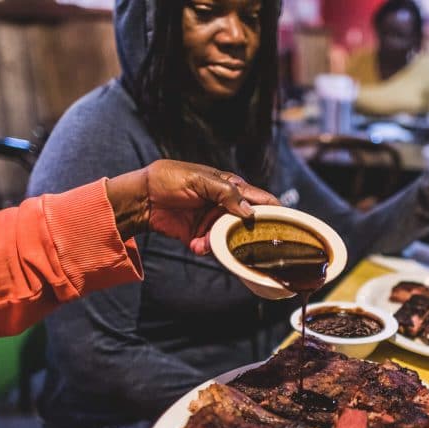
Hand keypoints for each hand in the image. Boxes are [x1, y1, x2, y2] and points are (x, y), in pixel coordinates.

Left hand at [106, 159, 278, 254]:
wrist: (142, 197)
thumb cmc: (170, 179)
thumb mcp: (199, 180)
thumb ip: (227, 194)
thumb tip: (249, 211)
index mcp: (231, 187)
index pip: (260, 199)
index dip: (275, 211)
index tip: (286, 224)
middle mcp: (226, 206)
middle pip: (247, 224)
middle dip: (245, 235)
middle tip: (242, 241)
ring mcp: (213, 222)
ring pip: (230, 239)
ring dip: (221, 243)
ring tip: (204, 241)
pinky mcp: (200, 236)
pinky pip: (211, 247)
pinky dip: (205, 248)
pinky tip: (194, 244)